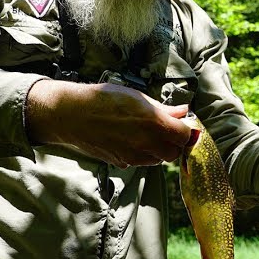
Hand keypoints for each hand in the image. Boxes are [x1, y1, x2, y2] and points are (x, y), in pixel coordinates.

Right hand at [25, 80, 193, 167]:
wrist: (72, 114)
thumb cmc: (103, 99)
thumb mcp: (137, 96)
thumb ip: (163, 109)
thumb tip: (183, 111)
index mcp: (153, 123)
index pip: (185, 136)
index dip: (186, 130)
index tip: (182, 124)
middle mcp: (145, 143)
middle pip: (174, 153)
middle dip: (174, 143)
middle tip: (168, 131)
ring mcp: (133, 155)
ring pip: (158, 160)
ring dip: (160, 150)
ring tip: (150, 134)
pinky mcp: (121, 162)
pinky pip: (141, 162)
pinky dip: (144, 154)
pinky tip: (135, 141)